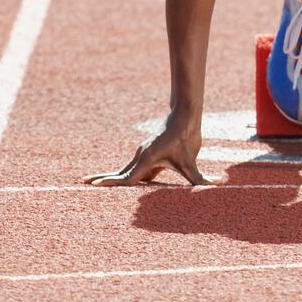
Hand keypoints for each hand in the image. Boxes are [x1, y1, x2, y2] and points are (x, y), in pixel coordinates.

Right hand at [86, 112, 207, 185]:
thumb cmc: (187, 138)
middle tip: (83, 183)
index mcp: (147, 159)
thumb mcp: (192, 162)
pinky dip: (125, 176)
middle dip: (102, 179)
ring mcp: (143, 156)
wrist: (184, 116)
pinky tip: (120, 183)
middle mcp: (141, 157)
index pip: (127, 177)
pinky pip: (135, 169)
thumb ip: (200, 178)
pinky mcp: (149, 156)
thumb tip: (218, 186)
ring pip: (125, 171)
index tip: (95, 185)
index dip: (111, 183)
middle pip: (119, 173)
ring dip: (111, 178)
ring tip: (93, 183)